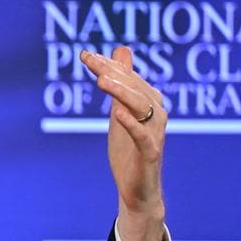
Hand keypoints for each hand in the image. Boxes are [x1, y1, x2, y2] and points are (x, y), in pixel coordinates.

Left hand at [82, 46, 167, 240]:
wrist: (136, 189)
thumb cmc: (128, 149)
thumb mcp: (120, 111)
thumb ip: (120, 84)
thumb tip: (120, 50)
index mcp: (149, 102)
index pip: (127, 78)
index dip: (108, 65)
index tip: (84, 55)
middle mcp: (156, 113)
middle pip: (134, 87)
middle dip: (112, 73)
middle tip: (91, 62)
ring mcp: (154, 133)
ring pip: (142, 106)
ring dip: (121, 91)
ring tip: (101, 81)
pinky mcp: (151, 153)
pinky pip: (143, 136)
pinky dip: (131, 123)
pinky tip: (116, 113)